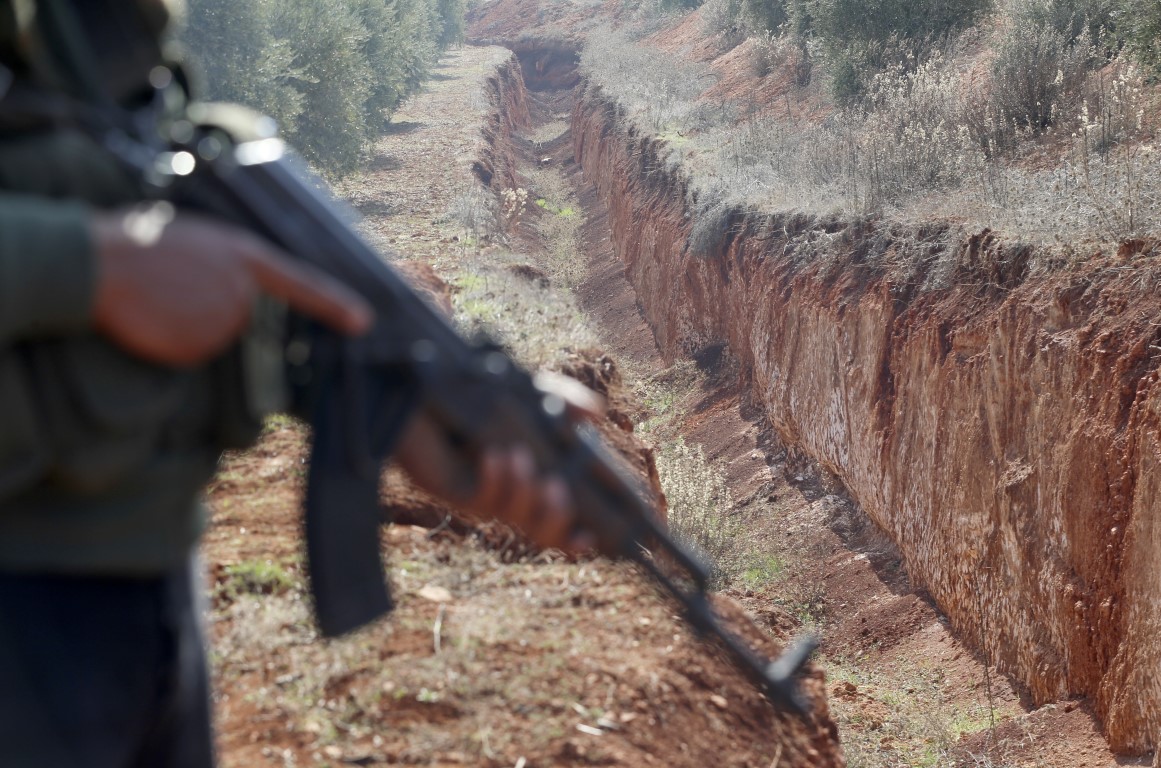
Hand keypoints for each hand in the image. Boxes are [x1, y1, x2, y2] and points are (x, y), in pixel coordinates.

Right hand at [90, 203, 372, 366]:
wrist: (92, 261)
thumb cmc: (138, 241)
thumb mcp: (198, 238)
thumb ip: (231, 264)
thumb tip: (243, 290)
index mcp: (244, 256)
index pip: (303, 283)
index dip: (335, 303)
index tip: (363, 321)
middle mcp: (241, 292)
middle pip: (250, 318)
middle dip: (219, 309)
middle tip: (178, 285)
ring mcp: (221, 322)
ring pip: (220, 338)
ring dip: (194, 327)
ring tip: (161, 296)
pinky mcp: (198, 348)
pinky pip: (195, 354)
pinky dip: (177, 343)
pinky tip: (154, 317)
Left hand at [394, 372, 604, 554]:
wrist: (425, 389)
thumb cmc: (479, 395)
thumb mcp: (529, 393)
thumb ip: (563, 400)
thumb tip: (596, 414)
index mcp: (535, 481)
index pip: (560, 521)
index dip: (575, 537)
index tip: (590, 537)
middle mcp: (512, 495)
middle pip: (542, 533)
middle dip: (555, 518)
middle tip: (557, 488)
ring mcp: (483, 495)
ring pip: (513, 515)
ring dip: (522, 489)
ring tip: (518, 455)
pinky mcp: (453, 489)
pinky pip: (480, 498)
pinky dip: (492, 479)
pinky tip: (492, 455)